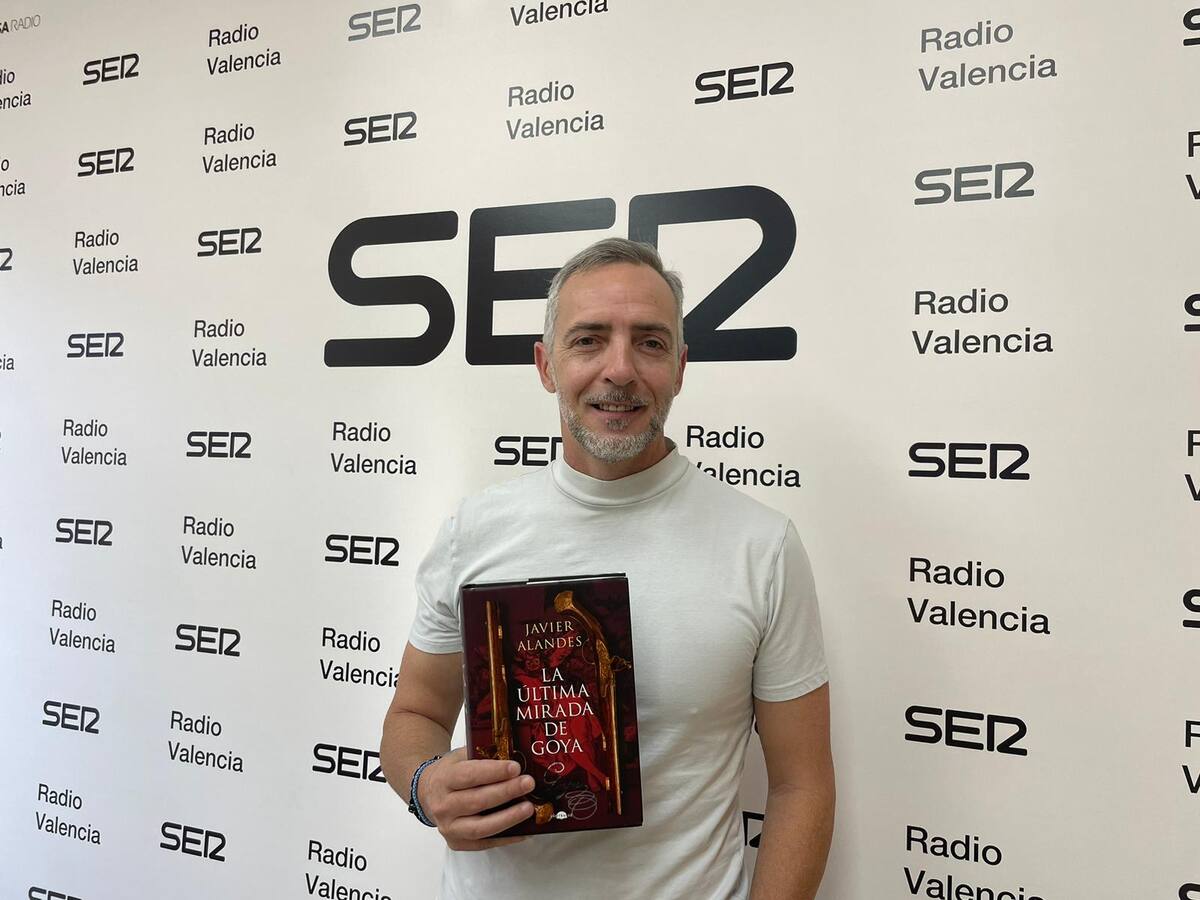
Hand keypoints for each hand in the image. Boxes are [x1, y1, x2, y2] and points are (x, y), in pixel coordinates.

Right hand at [418, 748, 535, 849]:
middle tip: (528, 784)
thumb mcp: (461, 757)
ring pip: (480, 827)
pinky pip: (484, 844)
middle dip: (506, 792)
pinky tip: (523, 830)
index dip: (494, 772)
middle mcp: (443, 805)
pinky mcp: (457, 843)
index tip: (516, 768)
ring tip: (528, 808)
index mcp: (444, 780)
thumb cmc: (451, 773)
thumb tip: (515, 755)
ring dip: (507, 818)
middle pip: (477, 801)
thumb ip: (482, 755)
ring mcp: (449, 827)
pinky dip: (505, 838)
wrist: (428, 794)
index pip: (469, 776)